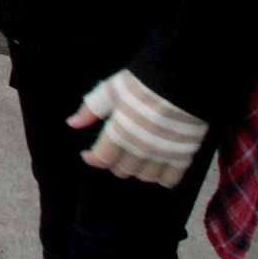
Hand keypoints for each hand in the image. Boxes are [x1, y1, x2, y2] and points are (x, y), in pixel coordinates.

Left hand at [66, 69, 206, 187]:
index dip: (93, 158)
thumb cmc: (145, 82)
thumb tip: (72, 123)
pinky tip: (157, 168)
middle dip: (114, 163)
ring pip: (145, 176)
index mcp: (121, 131)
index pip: (103, 158)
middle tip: (114, 152)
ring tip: (134, 159)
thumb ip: (92, 107)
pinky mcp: (185, 154)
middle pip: (123, 169)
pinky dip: (162, 178)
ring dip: (136, 170)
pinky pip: (171, 179)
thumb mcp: (113, 89)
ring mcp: (164, 153)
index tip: (89, 154)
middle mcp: (141, 148)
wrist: (184, 79)